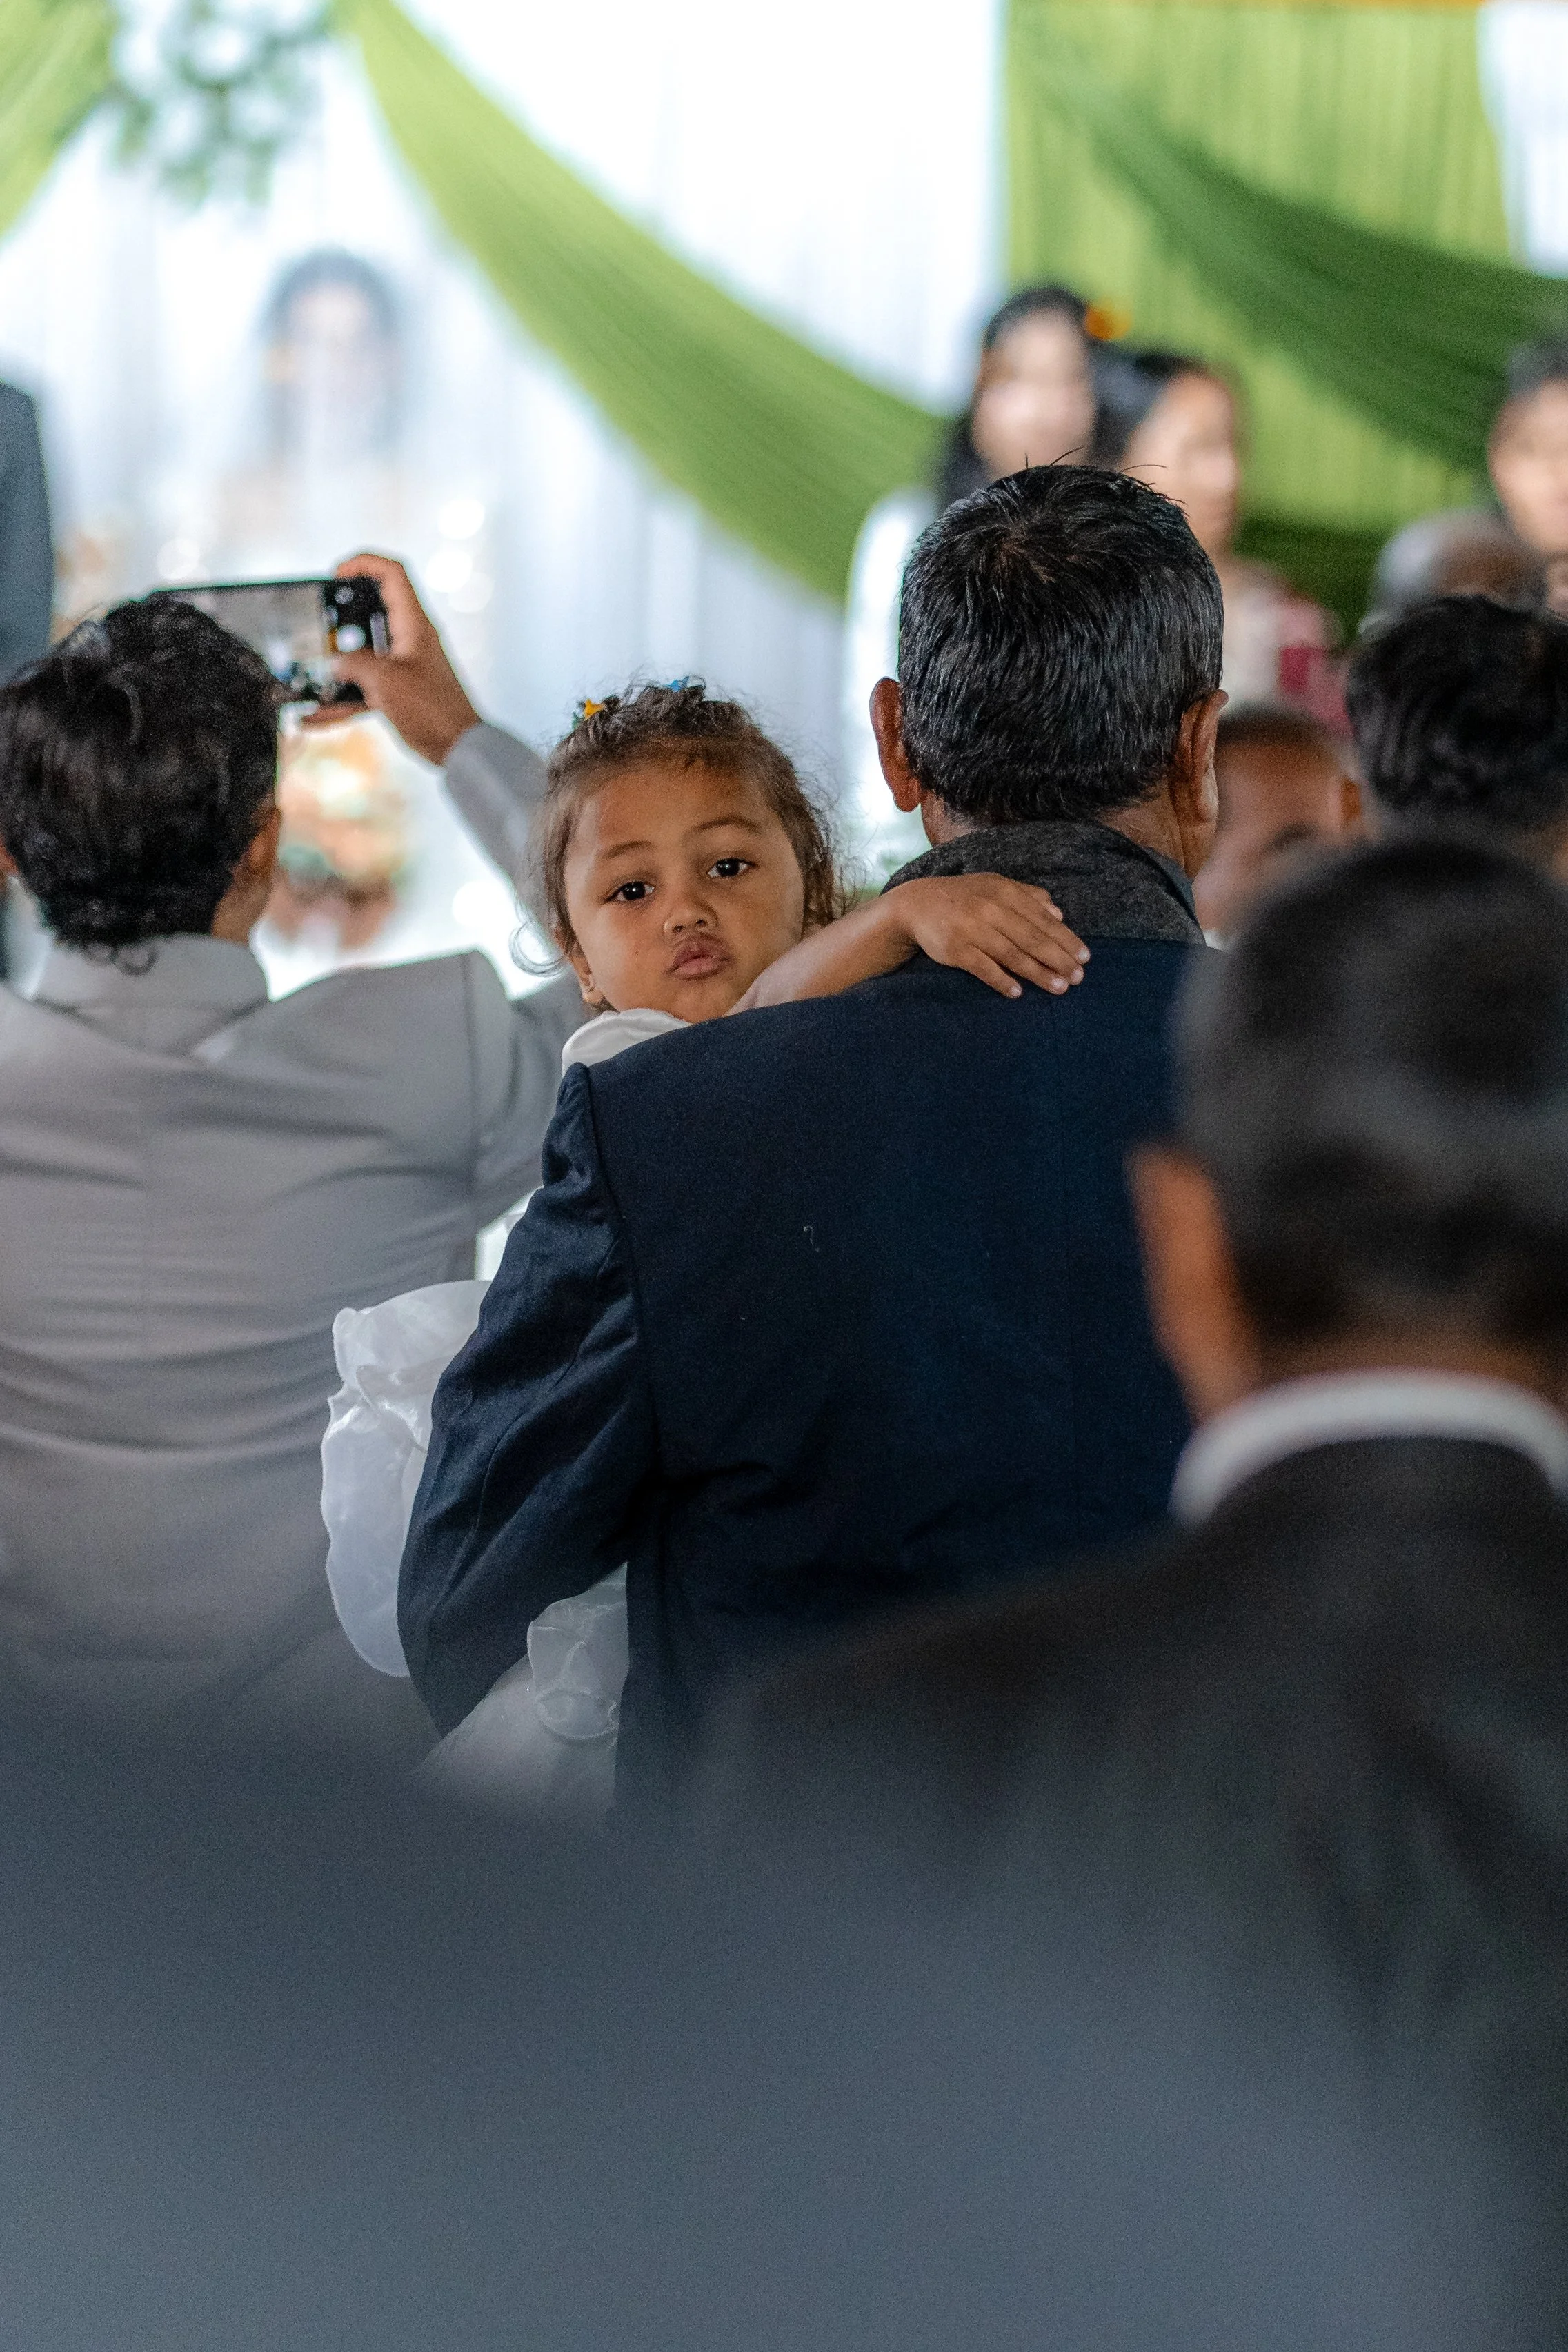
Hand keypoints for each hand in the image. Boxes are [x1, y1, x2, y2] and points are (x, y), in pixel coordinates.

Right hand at [307, 552, 480, 765]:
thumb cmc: (433, 711)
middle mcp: (411, 638)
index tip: (336, 574)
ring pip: (365, 651)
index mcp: (414, 624)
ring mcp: (405, 663)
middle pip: (373, 609)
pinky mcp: (401, 689)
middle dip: (342, 615)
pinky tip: (317, 715)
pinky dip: (343, 697)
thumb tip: (336, 661)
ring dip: (339, 661)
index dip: (363, 563)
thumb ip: (355, 663)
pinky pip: (366, 685)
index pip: (392, 573)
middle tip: (320, 623)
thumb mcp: (385, 681)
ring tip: (312, 671)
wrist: (459, 749)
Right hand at [889, 875, 1088, 996]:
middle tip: (1078, 978)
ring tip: (1059, 988)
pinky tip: (1018, 993)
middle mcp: (991, 909)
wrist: (917, 904)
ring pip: (1012, 954)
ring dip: (1038, 973)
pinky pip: (983, 968)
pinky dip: (1001, 980)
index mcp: (1005, 892)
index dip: (1066, 940)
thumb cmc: (964, 897)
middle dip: (1058, 959)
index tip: (1085, 957)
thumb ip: (1027, 896)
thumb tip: (1058, 914)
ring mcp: (972, 929)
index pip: (1042, 920)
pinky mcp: (955, 949)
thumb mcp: (995, 886)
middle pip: (1032, 938)